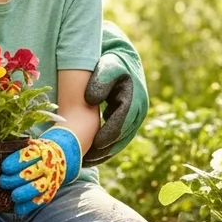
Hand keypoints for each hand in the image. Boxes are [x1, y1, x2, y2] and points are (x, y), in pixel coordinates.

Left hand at [0, 127, 80, 215]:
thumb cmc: (34, 153)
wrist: (57, 158)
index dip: (14, 163)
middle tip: (2, 182)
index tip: (4, 168)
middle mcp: (46, 165)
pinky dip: (29, 206)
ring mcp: (49, 179)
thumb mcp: (28, 145)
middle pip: (29, 173)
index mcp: (39, 151)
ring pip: (37, 188)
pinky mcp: (50, 192)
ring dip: (23, 193)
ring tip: (13, 196)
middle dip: (14, 180)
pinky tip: (18, 208)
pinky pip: (40, 200)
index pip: (26, 157)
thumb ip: (13, 148)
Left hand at [83, 21, 148, 166]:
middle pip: (120, 138)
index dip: (105, 137)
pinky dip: (105, 149)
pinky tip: (90, 155)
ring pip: (119, 142)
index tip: (90, 146)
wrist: (122, 60)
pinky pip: (118, 139)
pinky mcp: (128, 121)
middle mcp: (138, 112)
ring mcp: (134, 118)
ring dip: (103, 153)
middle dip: (102, 151)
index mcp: (134, 99)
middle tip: (83, 160)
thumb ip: (101, 81)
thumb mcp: (108, 66)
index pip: (120, 124)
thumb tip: (91, 100)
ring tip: (84, 162)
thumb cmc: (112, 62)